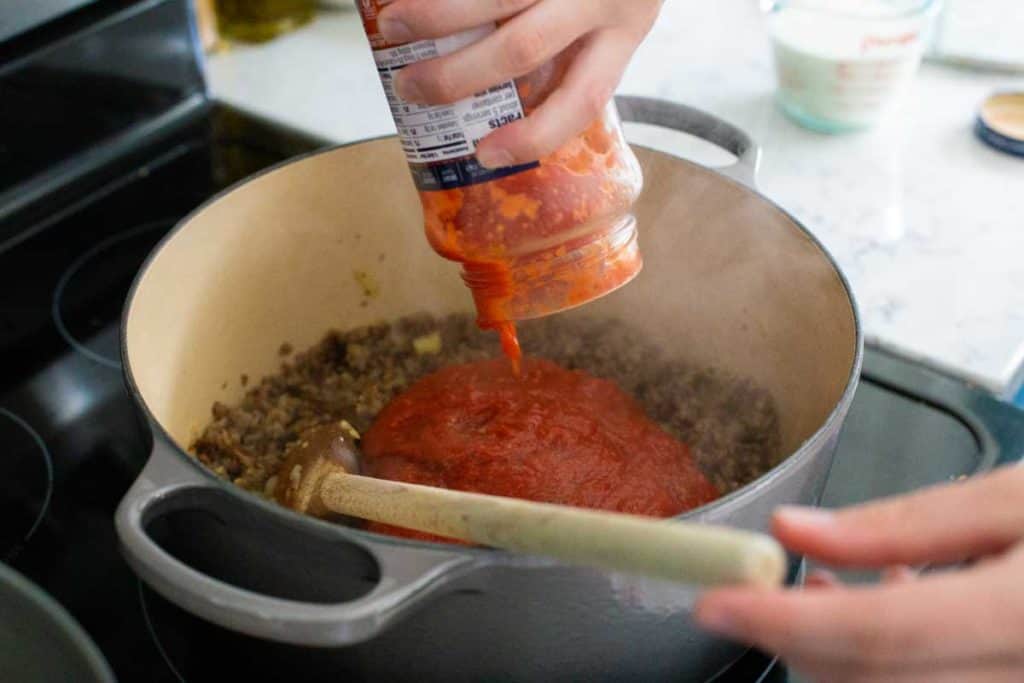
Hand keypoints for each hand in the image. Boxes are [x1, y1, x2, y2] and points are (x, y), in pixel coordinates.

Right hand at [376, 0, 661, 167]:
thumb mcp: (615, 13)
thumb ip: (573, 46)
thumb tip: (490, 96)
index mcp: (625, 31)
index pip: (583, 99)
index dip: (533, 135)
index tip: (484, 155)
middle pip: (522, 48)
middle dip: (455, 75)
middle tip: (408, 88)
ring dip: (433, 16)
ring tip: (391, 26)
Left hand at [695, 465, 1023, 682]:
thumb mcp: (1011, 501)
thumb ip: (904, 522)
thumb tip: (793, 529)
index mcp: (1022, 616)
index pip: (877, 633)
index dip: (783, 620)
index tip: (712, 602)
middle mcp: (1021, 677)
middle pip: (873, 679)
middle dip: (793, 638)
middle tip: (749, 592)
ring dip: (833, 651)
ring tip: (818, 585)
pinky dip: (883, 660)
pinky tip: (885, 605)